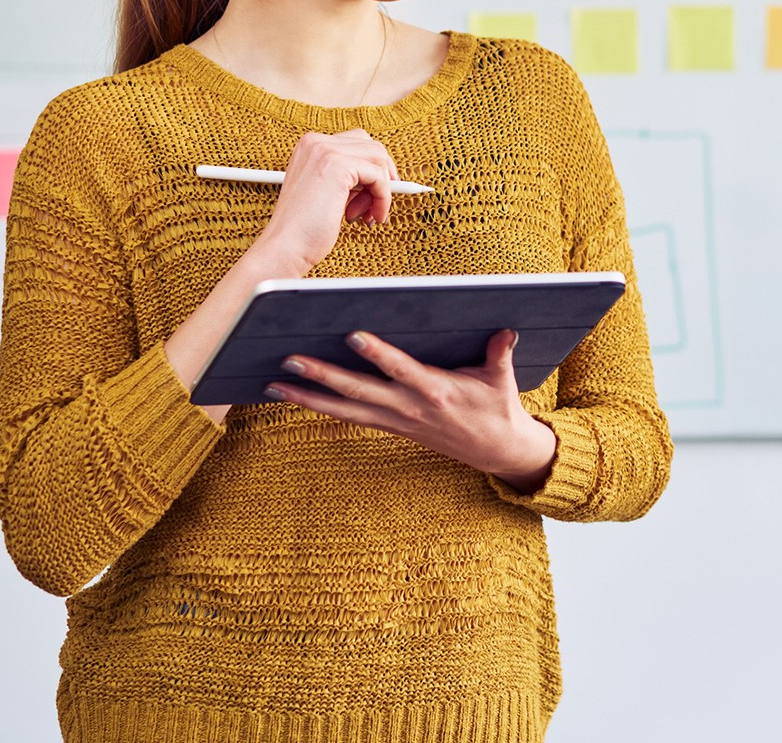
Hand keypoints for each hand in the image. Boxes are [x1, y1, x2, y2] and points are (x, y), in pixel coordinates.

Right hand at [257, 129, 398, 271]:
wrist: (285, 247)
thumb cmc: (303, 228)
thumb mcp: (327, 191)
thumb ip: (349, 178)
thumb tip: (384, 176)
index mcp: (310, 146)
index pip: (357, 142)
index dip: (373, 169)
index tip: (377, 192)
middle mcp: (315, 142)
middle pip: (371, 146)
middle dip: (381, 177)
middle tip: (376, 205)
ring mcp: (326, 151)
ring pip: (378, 158)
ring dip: (381, 190)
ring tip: (366, 214)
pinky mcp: (338, 166)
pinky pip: (379, 176)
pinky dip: (382, 198)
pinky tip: (371, 217)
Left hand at [264, 329, 559, 492]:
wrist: (497, 452)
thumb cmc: (499, 409)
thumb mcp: (502, 381)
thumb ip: (500, 353)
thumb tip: (506, 329)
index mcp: (436, 392)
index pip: (401, 369)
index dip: (378, 354)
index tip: (352, 336)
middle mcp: (409, 409)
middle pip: (359, 392)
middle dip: (323, 377)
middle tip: (290, 360)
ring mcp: (398, 422)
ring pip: (345, 410)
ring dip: (309, 398)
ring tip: (275, 385)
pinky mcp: (392, 428)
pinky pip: (351, 418)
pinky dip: (323, 409)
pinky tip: (296, 400)